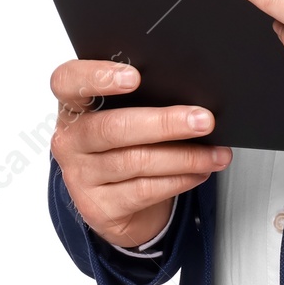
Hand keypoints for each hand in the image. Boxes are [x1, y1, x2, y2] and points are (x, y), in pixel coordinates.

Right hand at [48, 60, 231, 247]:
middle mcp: (70, 140)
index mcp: (74, 105)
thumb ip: (143, 97)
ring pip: (136, 162)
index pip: (68, 82)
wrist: (117, 200)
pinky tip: (199, 172)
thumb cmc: (126, 142)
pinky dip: (179, 180)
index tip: (135, 77)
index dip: (97, 76)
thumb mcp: (125, 113)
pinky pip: (144, 191)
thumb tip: (192, 92)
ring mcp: (80, 177)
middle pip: (113, 127)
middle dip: (165, 123)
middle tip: (203, 120)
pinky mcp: (98, 207)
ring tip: (215, 153)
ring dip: (185, 157)